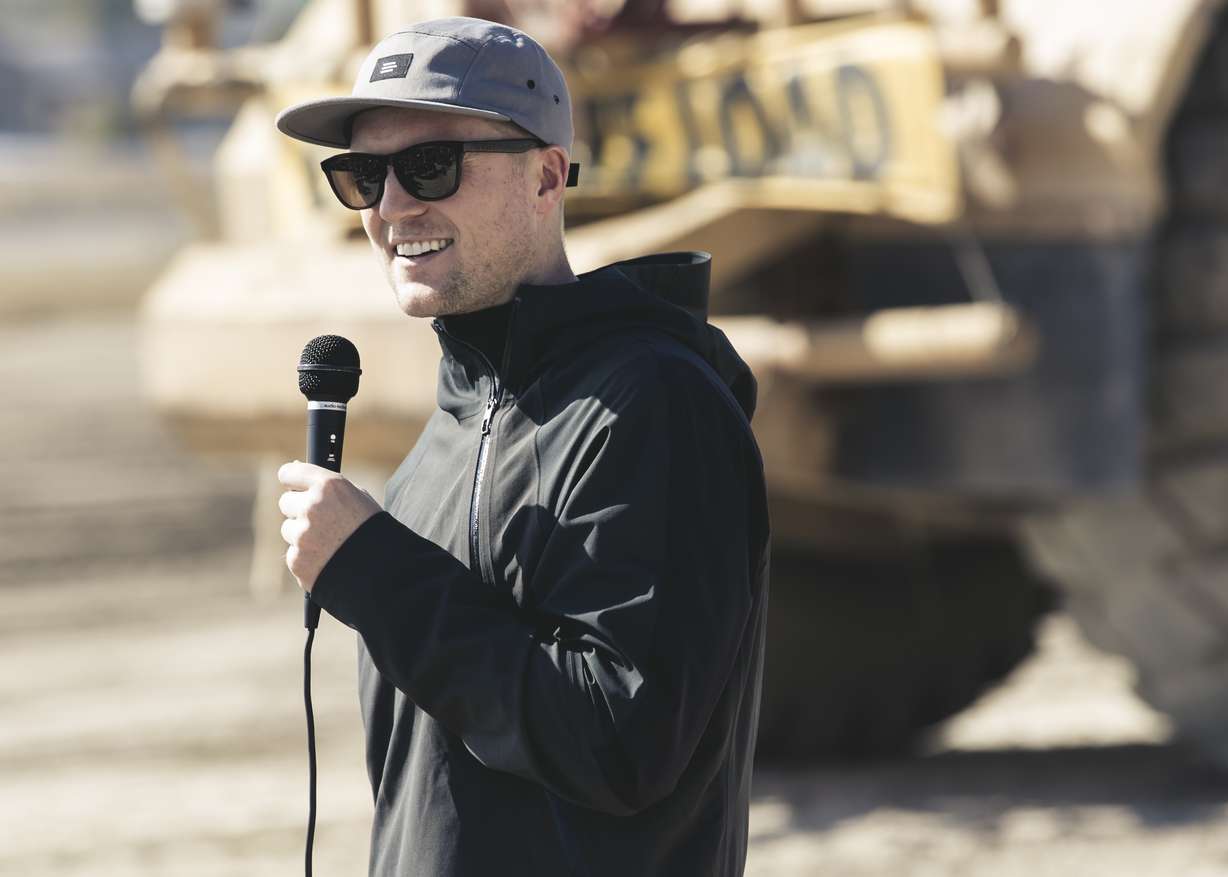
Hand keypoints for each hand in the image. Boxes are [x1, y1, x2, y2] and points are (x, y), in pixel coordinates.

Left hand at [277, 461, 380, 592]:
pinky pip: (294, 554)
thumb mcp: (358, 499)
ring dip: (302, 536)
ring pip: (288, 530)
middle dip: (298, 510)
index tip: (293, 486)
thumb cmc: (374, 531)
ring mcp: (302, 535)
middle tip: (320, 521)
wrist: (384, 571)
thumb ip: (328, 489)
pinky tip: (328, 560)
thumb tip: (297, 476)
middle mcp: (312, 507)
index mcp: (329, 486)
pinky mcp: (297, 560)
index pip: (289, 473)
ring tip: (329, 545)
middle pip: (286, 502)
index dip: (291, 480)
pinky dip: (307, 558)